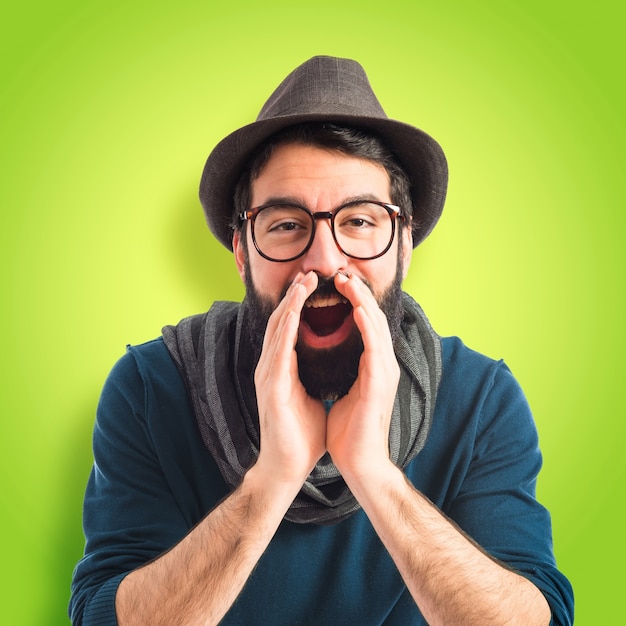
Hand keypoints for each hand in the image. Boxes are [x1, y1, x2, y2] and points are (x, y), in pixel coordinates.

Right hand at [253, 272, 326, 487]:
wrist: (288, 467)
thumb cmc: (301, 435)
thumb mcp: (311, 395)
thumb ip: (314, 374)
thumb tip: (329, 360)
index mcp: (282, 368)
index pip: (290, 328)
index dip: (300, 304)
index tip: (315, 284)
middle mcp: (271, 367)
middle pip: (281, 321)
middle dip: (295, 296)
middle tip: (309, 272)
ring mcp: (268, 377)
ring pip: (278, 330)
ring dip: (290, 304)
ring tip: (303, 282)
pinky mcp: (271, 389)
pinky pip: (279, 352)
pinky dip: (286, 329)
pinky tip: (294, 312)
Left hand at [326, 272, 399, 479]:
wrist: (358, 463)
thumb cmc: (350, 431)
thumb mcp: (346, 391)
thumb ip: (347, 370)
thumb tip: (335, 355)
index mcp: (373, 366)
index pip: (366, 325)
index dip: (355, 302)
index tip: (339, 284)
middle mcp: (383, 365)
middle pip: (374, 319)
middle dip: (359, 293)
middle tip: (343, 272)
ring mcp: (384, 374)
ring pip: (378, 327)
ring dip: (363, 302)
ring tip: (349, 281)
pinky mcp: (379, 385)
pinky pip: (375, 349)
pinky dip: (368, 327)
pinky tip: (359, 310)